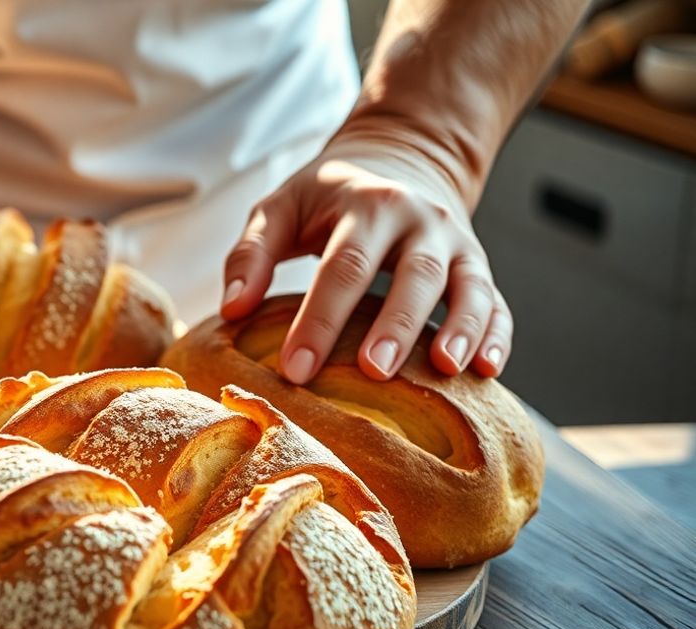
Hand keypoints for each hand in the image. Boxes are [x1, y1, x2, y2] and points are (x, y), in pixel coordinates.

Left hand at [220, 132, 511, 382]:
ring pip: (468, 285)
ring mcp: (456, 244)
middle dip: (395, 324)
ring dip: (461, 328)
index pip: (342, 266)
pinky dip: (497, 334)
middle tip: (374, 371)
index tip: (296, 369)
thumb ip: (250, 254)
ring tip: (446, 368)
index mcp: (366, 205)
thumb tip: (231, 310)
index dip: (319, 319)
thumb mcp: (280, 207)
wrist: (401, 156)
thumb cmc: (327, 196)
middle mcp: (420, 221)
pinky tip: (488, 371)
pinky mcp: (477, 267)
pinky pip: (496, 302)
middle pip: (413, 273)